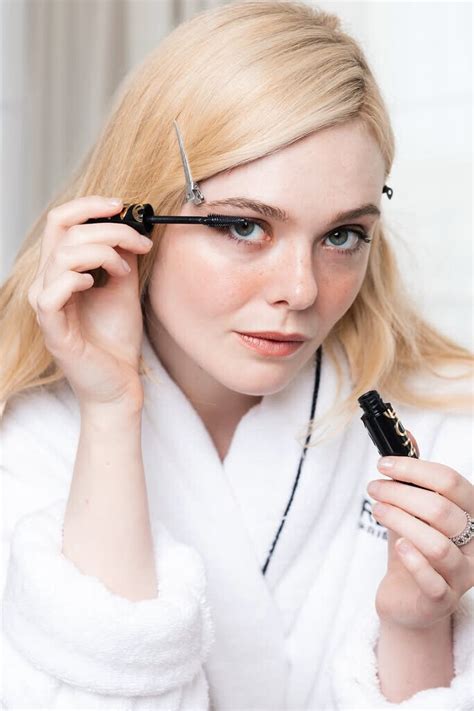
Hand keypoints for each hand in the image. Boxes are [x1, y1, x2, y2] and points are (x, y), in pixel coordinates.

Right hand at [27, 196, 153, 408]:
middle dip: (107, 229)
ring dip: (101, 254)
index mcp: (61, 270)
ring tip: (124, 271)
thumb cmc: (116, 340)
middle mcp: (47, 283)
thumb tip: (129, 226)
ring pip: (61, 256)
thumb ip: (121, 257)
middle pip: (62, 230)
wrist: (120, 382)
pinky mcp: (53, 330)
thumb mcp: (124, 287)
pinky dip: (75, 280)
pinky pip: (50, 294)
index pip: (60, 222)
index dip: (88, 205)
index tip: (121, 205)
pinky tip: (95, 284)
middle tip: (138, 243)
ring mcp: (47, 306)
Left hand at [367, 432, 473, 630]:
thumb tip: (405, 432)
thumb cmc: (411, 547)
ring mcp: (462, 573)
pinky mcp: (443, 600)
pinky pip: (433, 580)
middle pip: (441, 510)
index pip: (452, 483)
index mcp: (470, 514)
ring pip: (436, 544)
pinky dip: (413, 559)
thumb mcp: (410, 509)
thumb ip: (412, 475)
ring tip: (377, 510)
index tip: (383, 464)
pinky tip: (398, 545)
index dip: (414, 469)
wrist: (407, 598)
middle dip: (401, 494)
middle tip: (374, 488)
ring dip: (400, 521)